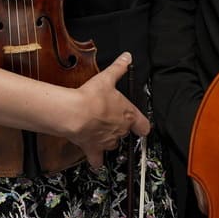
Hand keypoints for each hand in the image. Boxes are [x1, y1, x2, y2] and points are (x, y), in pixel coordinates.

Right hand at [64, 53, 151, 168]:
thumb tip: (127, 57)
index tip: (140, 125)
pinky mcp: (93, 149)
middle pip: (125, 133)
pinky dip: (96, 160)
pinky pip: (97, 159)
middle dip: (119, 128)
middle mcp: (120, 131)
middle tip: (110, 120)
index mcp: (128, 115)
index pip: (143, 126)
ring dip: (109, 141)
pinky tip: (95, 159)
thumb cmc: (92, 97)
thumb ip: (118, 68)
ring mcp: (107, 141)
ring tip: (101, 133)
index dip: (142, 125)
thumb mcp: (107, 78)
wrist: (75, 114)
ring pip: (113, 145)